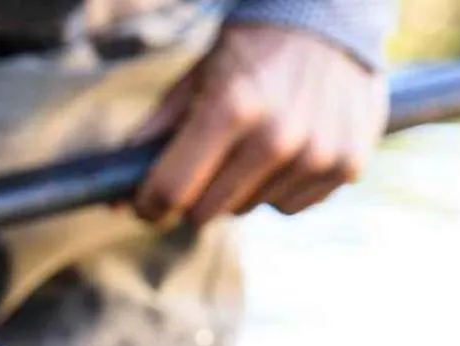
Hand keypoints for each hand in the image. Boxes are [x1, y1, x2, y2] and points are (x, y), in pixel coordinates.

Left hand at [133, 23, 386, 228]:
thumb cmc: (250, 49)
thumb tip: (113, 200)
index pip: (171, 191)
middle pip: (207, 211)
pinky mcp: (346, 165)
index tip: (145, 203)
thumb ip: (155, 136)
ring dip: (239, 188)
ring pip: (248, 209)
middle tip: (203, 164)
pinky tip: (287, 149)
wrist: (329, 16)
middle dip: (195, 194)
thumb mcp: (195, 79)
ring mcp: (315, 154)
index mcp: (230, 109)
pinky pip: (288, 206)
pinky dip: (278, 187)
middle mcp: (276, 137)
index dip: (149, 204)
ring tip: (253, 143)